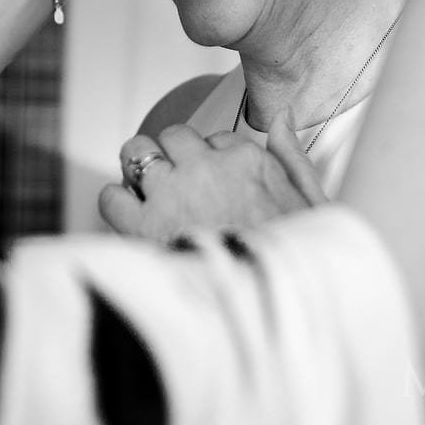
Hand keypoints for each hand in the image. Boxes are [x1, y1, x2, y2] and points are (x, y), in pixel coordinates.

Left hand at [98, 112, 327, 241]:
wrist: (268, 308)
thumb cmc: (293, 263)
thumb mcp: (313, 205)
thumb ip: (292, 156)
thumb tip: (280, 117)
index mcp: (247, 161)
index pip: (216, 137)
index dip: (214, 160)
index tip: (217, 185)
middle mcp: (206, 169)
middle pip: (173, 135)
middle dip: (173, 154)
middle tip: (177, 182)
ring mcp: (172, 194)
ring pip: (137, 152)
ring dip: (139, 166)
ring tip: (148, 190)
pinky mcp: (144, 227)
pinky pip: (112, 196)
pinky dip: (116, 202)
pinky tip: (131, 216)